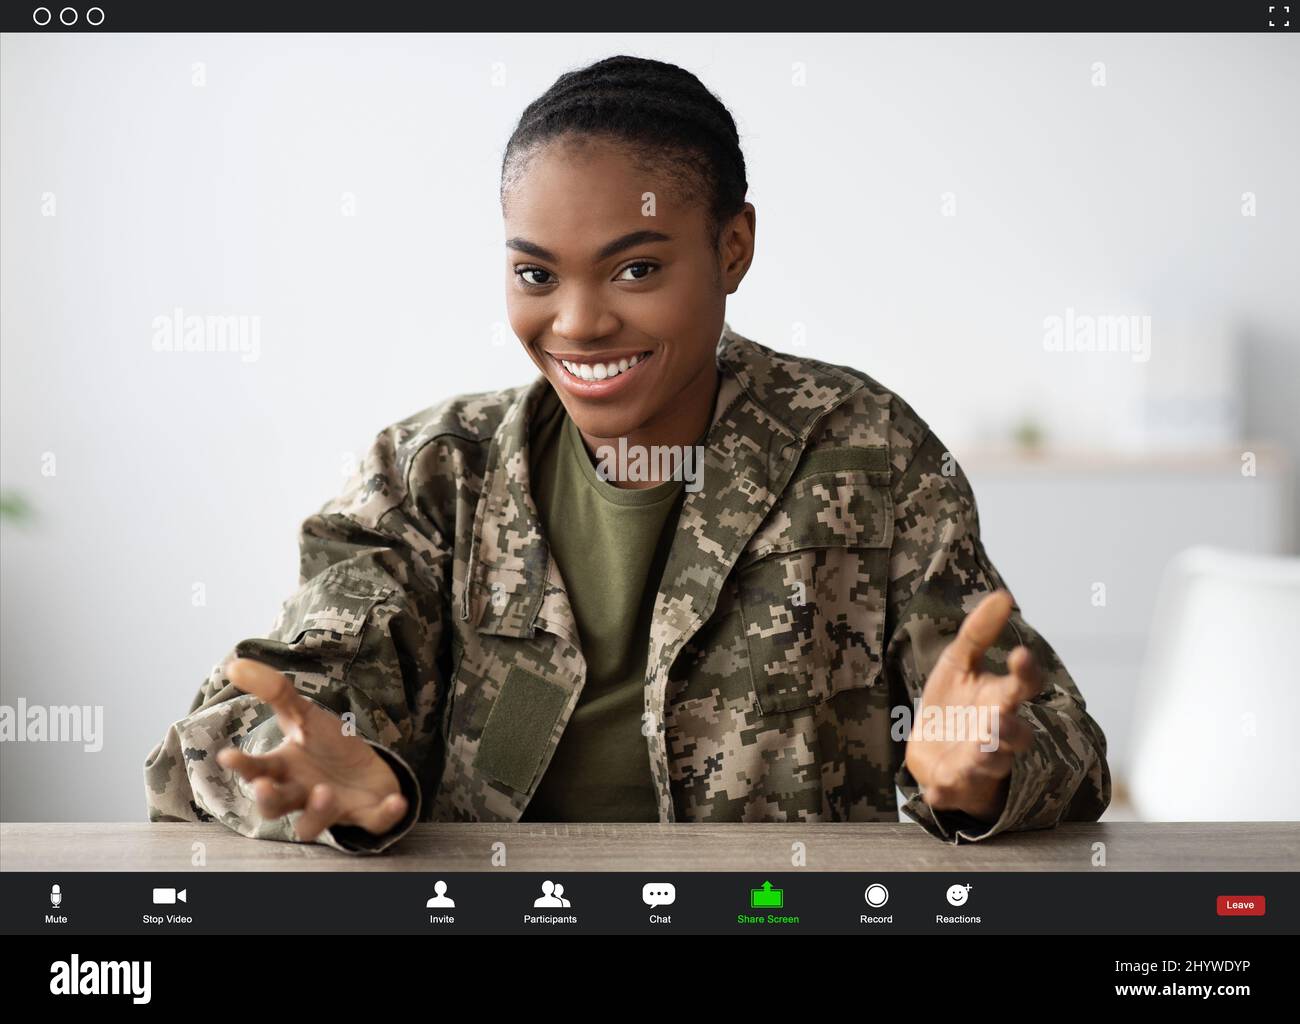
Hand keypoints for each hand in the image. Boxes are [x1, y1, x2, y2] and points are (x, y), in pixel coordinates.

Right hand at [215, 658, 407, 840]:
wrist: (365, 769)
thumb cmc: (326, 745)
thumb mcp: (303, 715)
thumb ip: (273, 691)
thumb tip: (234, 664)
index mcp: (283, 770)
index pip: (256, 770)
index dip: (242, 765)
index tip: (227, 754)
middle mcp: (300, 795)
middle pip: (275, 808)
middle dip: (268, 799)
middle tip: (265, 786)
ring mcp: (332, 809)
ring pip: (312, 825)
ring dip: (317, 812)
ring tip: (325, 791)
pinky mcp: (365, 816)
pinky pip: (373, 823)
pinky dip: (384, 815)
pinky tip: (396, 801)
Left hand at [904, 590, 1041, 822]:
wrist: (931, 752)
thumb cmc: (955, 706)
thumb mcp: (960, 663)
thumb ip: (979, 633)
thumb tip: (1003, 595)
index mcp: (1001, 701)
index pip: (1024, 686)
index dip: (1025, 672)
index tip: (1020, 654)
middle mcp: (996, 734)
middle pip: (1017, 735)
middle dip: (1010, 727)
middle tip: (1000, 715)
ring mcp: (976, 763)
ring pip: (992, 764)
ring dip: (987, 756)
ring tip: (982, 743)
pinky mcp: (952, 785)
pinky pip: (953, 791)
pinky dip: (946, 791)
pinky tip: (937, 789)